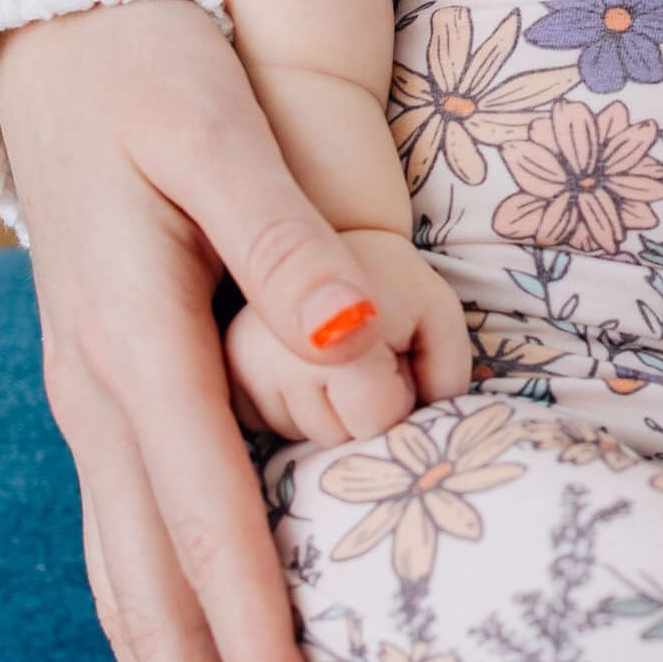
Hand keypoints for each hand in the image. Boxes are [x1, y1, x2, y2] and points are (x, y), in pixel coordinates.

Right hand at [0, 0, 388, 661]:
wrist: (64, 33)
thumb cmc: (158, 68)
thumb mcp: (219, 123)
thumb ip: (285, 234)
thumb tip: (348, 344)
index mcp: (136, 340)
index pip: (211, 526)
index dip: (261, 647)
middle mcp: (101, 397)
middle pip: (151, 599)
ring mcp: (92, 404)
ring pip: (127, 588)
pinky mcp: (106, 397)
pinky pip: (125, 544)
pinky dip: (154, 636)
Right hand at [226, 228, 471, 443]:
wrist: (321, 224)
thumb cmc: (393, 276)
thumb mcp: (438, 309)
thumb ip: (445, 367)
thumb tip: (421, 425)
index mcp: (321, 330)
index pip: (376, 421)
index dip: (397, 392)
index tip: (392, 347)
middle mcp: (262, 351)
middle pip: (336, 437)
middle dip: (361, 405)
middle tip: (361, 346)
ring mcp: (230, 361)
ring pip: (299, 436)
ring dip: (325, 407)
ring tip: (328, 348)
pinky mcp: (217, 368)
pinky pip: (265, 426)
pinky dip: (290, 406)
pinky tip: (297, 361)